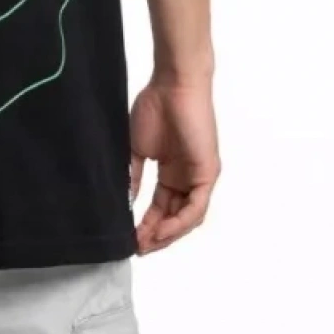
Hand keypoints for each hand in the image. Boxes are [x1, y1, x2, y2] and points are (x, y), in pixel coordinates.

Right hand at [130, 78, 219, 253]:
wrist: (172, 85)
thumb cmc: (155, 108)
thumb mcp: (137, 148)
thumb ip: (134, 175)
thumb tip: (125, 201)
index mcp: (173, 172)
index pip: (162, 208)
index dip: (147, 225)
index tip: (129, 237)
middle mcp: (188, 178)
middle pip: (175, 217)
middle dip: (156, 235)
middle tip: (136, 247)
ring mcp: (199, 177)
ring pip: (187, 217)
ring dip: (167, 234)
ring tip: (146, 243)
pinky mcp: (208, 173)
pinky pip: (196, 207)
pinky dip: (179, 222)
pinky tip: (162, 231)